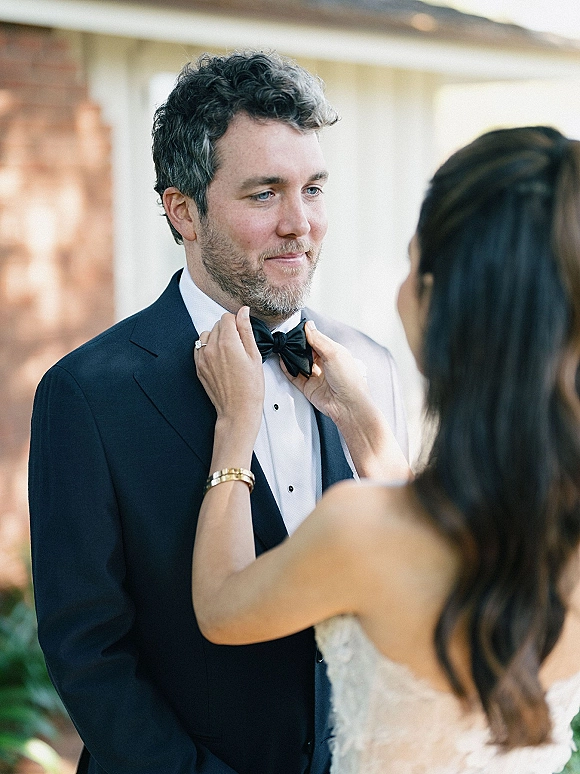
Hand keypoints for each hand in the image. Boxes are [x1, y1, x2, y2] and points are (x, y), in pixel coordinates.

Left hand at [194, 307, 263, 438]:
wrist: (238, 410)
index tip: (242, 332)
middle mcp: (212, 348)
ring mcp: (203, 358)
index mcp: (228, 343)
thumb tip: (244, 312)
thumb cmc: (250, 387)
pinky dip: (208, 349)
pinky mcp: (198, 367)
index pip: (227, 317)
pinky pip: (199, 348)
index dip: (237, 322)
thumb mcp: (254, 356)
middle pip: (217, 325)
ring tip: (228, 352)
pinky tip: (219, 359)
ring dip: (216, 338)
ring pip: (206, 335)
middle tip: (239, 347)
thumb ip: (246, 330)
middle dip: (228, 330)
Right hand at [284, 322, 409, 479]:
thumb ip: (318, 340)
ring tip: (283, 348)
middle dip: (297, 346)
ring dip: (291, 357)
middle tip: (287, 339)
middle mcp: (325, 364)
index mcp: (334, 353)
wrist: (348, 405)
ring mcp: (316, 376)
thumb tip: (309, 326)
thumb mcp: (333, 353)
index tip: (296, 329)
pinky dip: (288, 369)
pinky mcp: (309, 387)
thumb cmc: (349, 380)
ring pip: (300, 363)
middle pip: (307, 351)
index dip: (307, 334)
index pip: (317, 340)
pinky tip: (283, 362)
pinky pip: (295, 376)